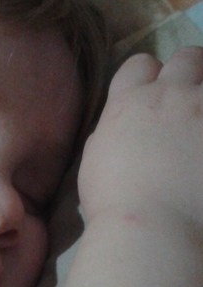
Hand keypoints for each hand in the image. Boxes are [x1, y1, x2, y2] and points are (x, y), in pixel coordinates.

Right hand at [64, 47, 202, 286]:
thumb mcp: (94, 162)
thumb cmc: (114, 205)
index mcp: (129, 104)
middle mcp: (170, 96)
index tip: (151, 96)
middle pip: (187, 58)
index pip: (139, 64)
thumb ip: (111, 134)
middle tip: (190, 103)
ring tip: (202, 126)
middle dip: (189, 73)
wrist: (154, 229)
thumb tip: (121, 129)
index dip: (147, 77)